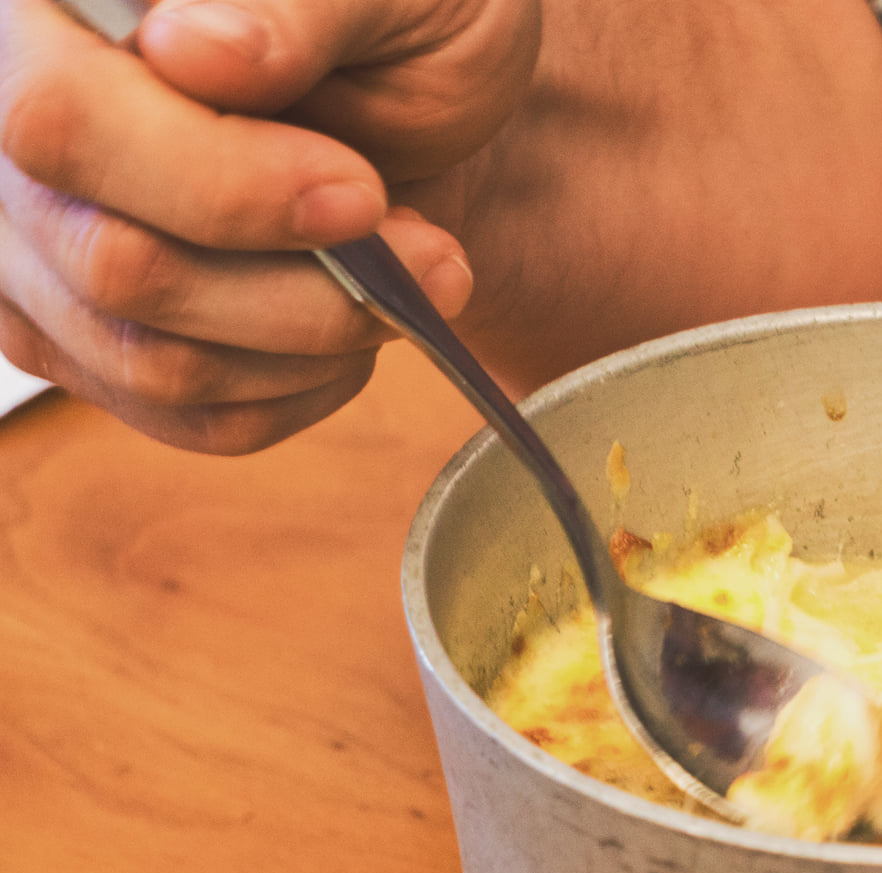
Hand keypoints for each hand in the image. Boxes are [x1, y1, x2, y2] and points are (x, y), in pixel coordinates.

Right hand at [0, 0, 539, 451]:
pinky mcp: (83, 337)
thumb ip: (295, 5)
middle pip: (111, 262)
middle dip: (303, 287)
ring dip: (319, 340)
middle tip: (430, 254)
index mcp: (54, 14)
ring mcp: (29, 245)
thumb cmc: (397, 22)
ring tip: (412, 276)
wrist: (420, 93)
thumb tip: (193, 48)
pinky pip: (186, 413)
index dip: (219, 184)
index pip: (62, 123)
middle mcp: (7, 125)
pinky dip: (303, 388)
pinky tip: (358, 324)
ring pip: (152, 357)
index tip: (360, 196)